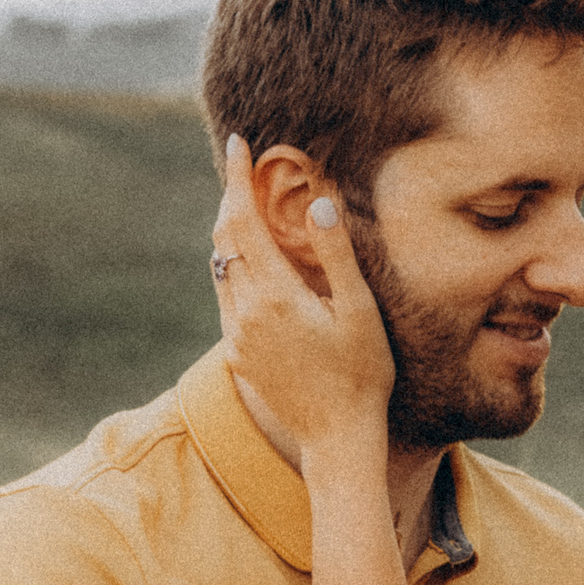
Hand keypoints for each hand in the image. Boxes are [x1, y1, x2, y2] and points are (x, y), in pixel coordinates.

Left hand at [211, 133, 392, 470]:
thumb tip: (317, 204)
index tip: (237, 145)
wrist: (337, 439)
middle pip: (225, 239)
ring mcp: (237, 335)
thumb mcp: (359, 311)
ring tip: (246, 209)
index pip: (243, 220)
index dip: (237, 178)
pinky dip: (236, 269)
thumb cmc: (362, 375)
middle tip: (242, 169)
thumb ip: (335, 255)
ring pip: (222, 269)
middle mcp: (245, 312)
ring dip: (231, 235)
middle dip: (232, 199)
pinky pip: (228, 298)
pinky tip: (255, 267)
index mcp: (274, 294)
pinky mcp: (238, 355)